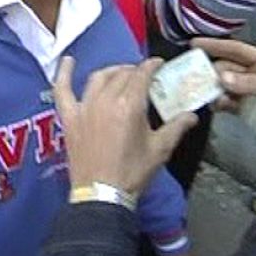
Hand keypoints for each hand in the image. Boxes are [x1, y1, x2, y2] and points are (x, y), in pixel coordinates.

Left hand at [54, 57, 197, 195]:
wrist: (102, 195)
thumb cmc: (132, 172)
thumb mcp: (160, 149)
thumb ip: (177, 127)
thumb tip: (192, 115)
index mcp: (129, 106)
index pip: (142, 75)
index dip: (152, 66)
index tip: (159, 64)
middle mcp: (106, 100)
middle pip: (122, 75)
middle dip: (135, 71)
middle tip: (144, 76)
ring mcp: (85, 107)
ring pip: (99, 78)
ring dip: (112, 71)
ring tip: (121, 73)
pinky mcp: (70, 118)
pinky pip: (63, 90)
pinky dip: (64, 73)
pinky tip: (68, 60)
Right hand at [191, 38, 255, 111]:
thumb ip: (253, 83)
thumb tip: (224, 78)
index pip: (237, 49)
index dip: (217, 46)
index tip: (196, 44)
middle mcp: (255, 74)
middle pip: (226, 68)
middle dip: (212, 71)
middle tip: (200, 78)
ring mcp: (249, 93)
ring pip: (224, 86)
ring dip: (213, 89)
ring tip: (207, 94)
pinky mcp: (246, 110)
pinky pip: (226, 103)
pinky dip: (218, 103)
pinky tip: (216, 105)